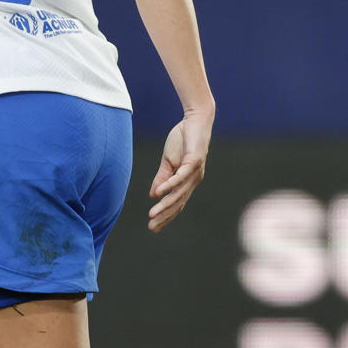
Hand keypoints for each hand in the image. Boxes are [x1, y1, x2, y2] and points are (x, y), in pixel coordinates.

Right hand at [148, 108, 211, 231]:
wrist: (195, 120)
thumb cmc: (183, 140)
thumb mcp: (168, 161)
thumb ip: (162, 178)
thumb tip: (154, 195)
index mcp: (188, 182)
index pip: (177, 204)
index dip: (166, 216)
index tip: (154, 227)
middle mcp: (194, 180)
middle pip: (178, 203)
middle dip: (164, 216)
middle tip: (152, 228)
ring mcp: (195, 172)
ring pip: (179, 193)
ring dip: (165, 204)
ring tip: (152, 214)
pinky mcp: (194, 161)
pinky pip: (181, 176)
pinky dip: (170, 185)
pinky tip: (159, 193)